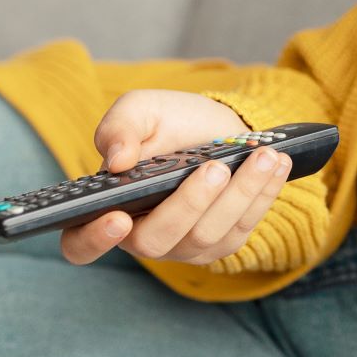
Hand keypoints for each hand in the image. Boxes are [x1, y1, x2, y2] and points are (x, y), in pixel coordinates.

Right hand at [59, 89, 292, 266]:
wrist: (215, 126)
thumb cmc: (168, 122)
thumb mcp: (140, 110)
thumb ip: (120, 127)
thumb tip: (117, 159)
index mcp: (108, 207)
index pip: (80, 244)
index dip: (93, 240)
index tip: (117, 218)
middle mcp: (142, 236)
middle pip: (156, 241)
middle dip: (189, 205)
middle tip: (214, 169)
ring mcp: (183, 245)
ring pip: (207, 236)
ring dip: (238, 195)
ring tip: (262, 157)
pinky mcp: (222, 243)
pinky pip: (241, 229)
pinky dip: (261, 196)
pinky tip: (275, 165)